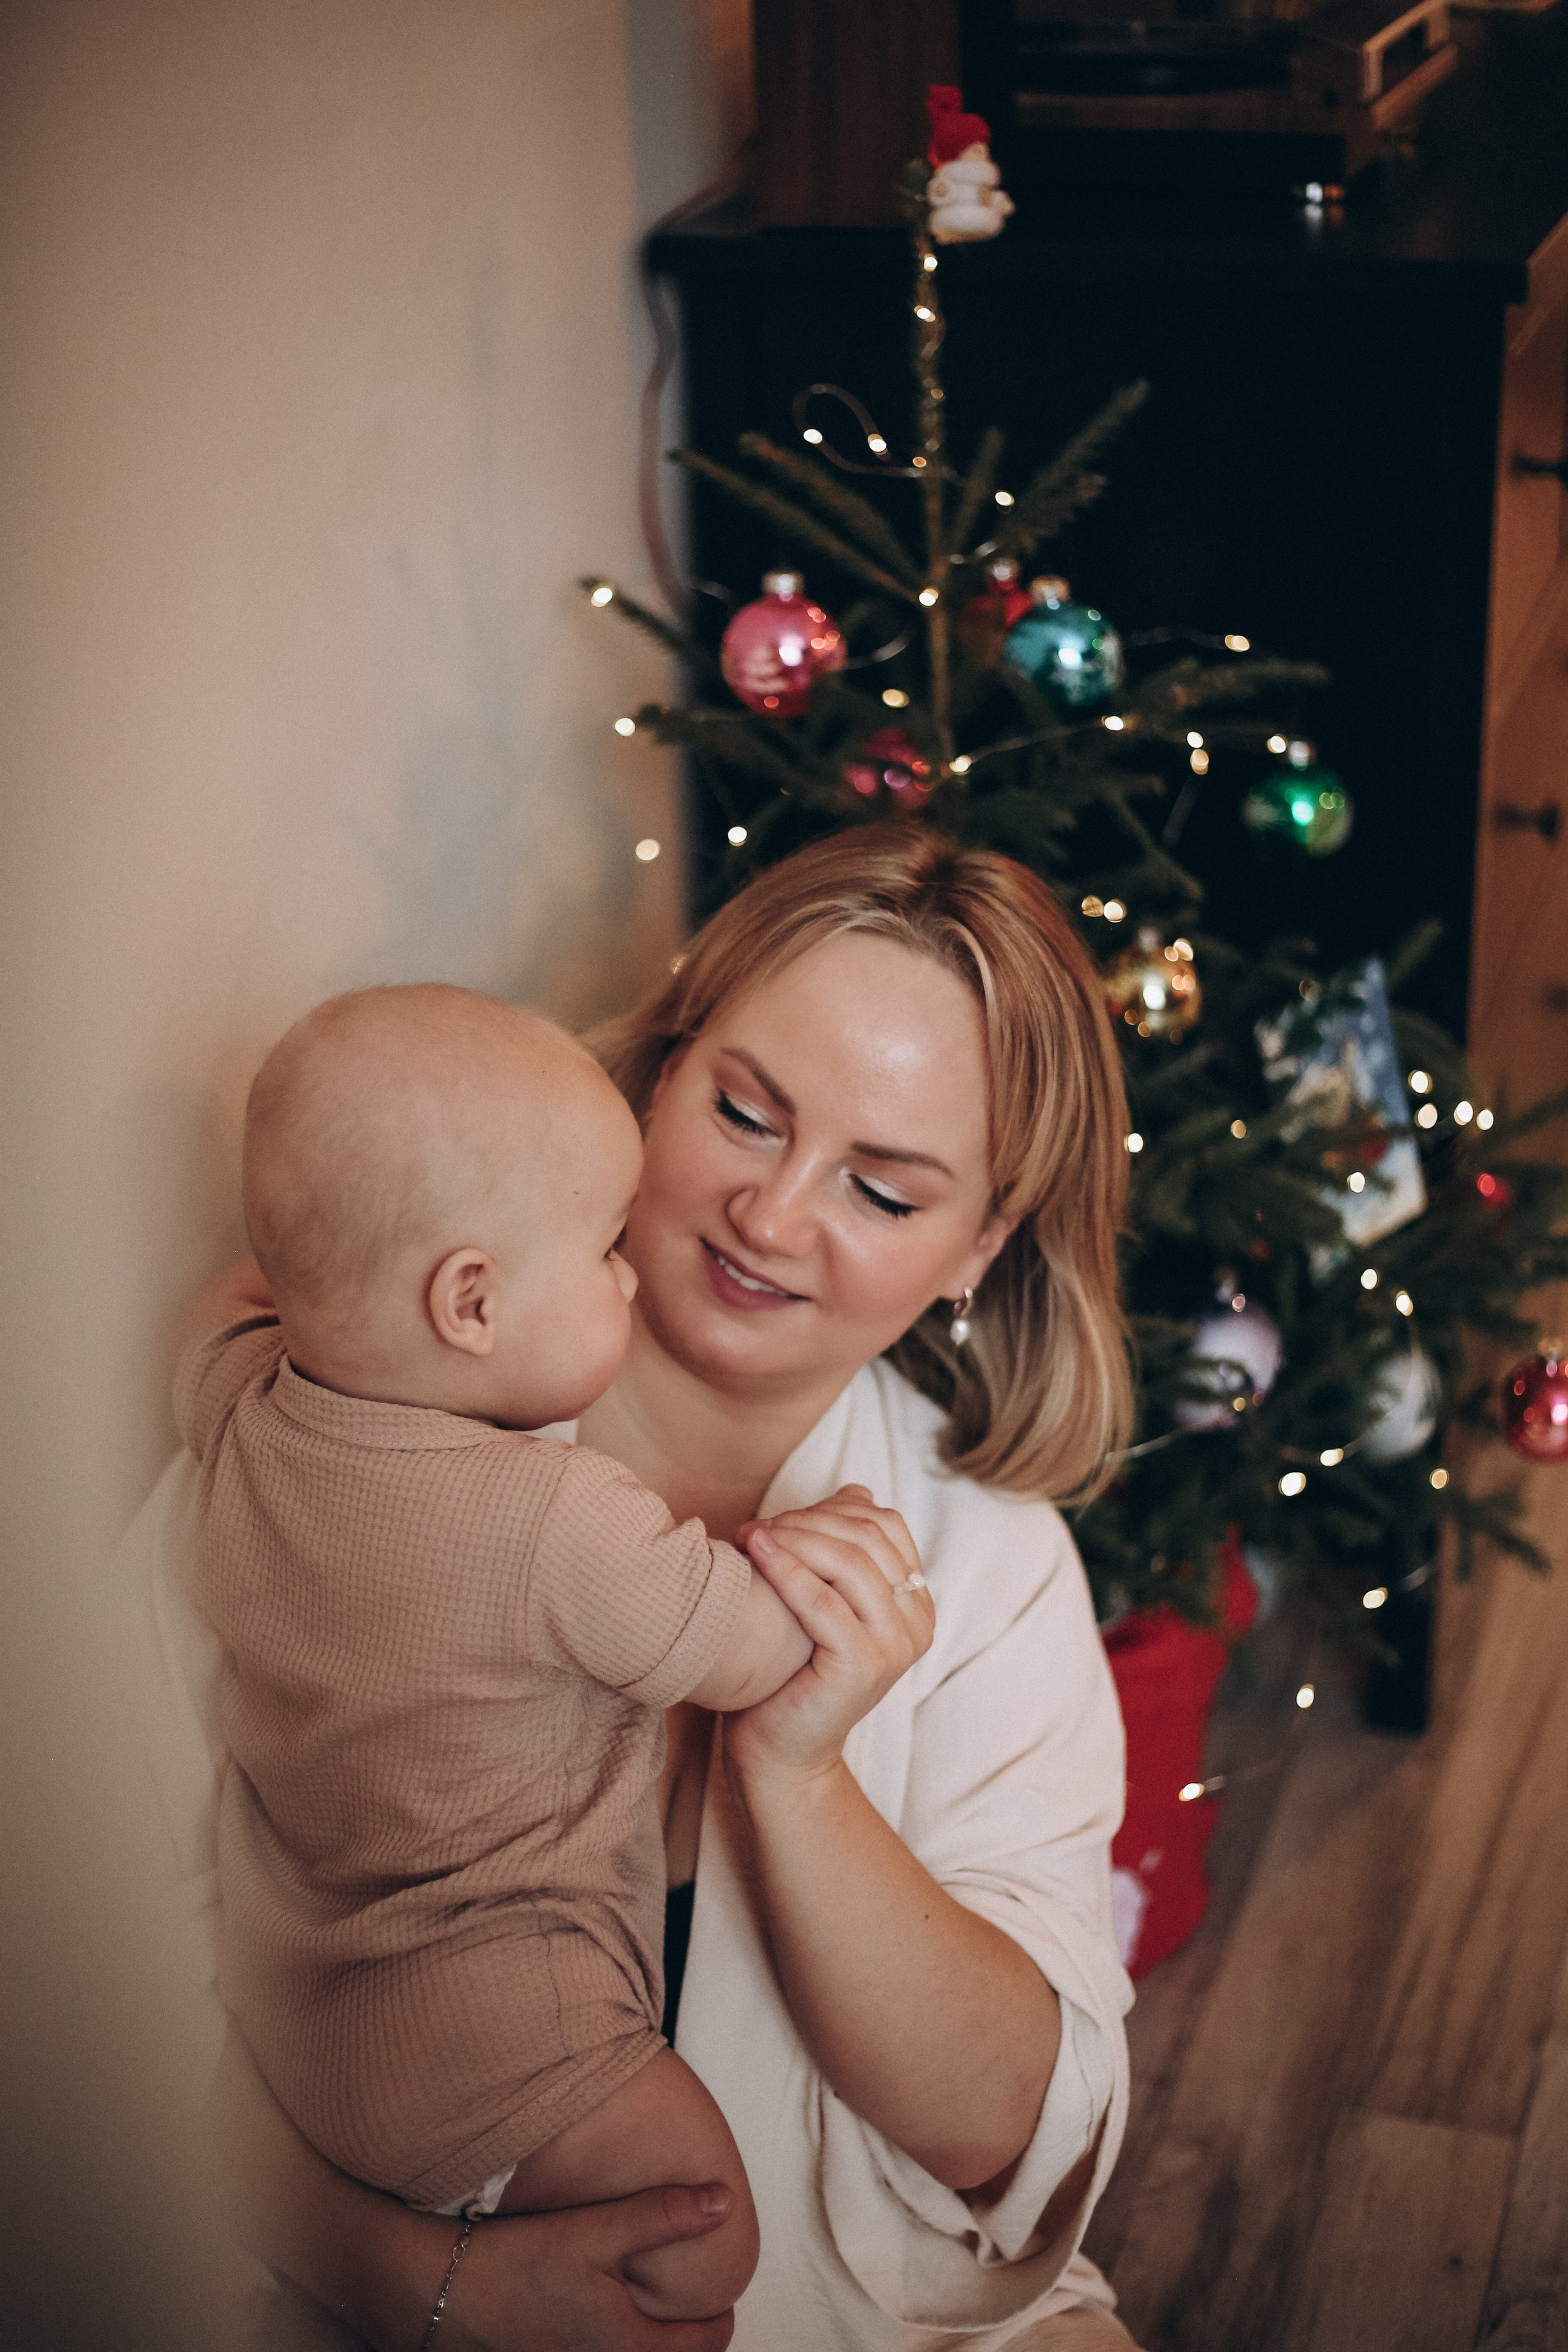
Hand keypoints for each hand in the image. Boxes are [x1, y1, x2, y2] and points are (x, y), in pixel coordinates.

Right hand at [433, 2185, 738, 2351]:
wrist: (439, 2292)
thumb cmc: (516, 2262)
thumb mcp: (595, 2230)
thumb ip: (663, 2215)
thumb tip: (724, 2202)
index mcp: (627, 2346)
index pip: (702, 2347)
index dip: (719, 2321)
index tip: (724, 2299)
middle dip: (686, 2340)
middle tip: (693, 2309)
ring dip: (646, 2344)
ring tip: (649, 2310)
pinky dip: (610, 2343)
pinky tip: (597, 2316)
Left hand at [725, 1486, 933, 1785]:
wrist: (782, 1751)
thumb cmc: (795, 1671)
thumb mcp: (826, 1601)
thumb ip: (846, 1550)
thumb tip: (856, 1489)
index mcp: (915, 1602)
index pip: (885, 1525)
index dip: (832, 1508)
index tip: (781, 1517)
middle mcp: (917, 1622)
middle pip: (868, 1538)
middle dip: (808, 1521)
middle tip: (758, 1524)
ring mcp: (896, 1646)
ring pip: (850, 1564)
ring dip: (795, 1539)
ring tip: (751, 1535)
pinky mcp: (864, 1667)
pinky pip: (823, 1603)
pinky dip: (787, 1569)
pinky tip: (756, 1551)